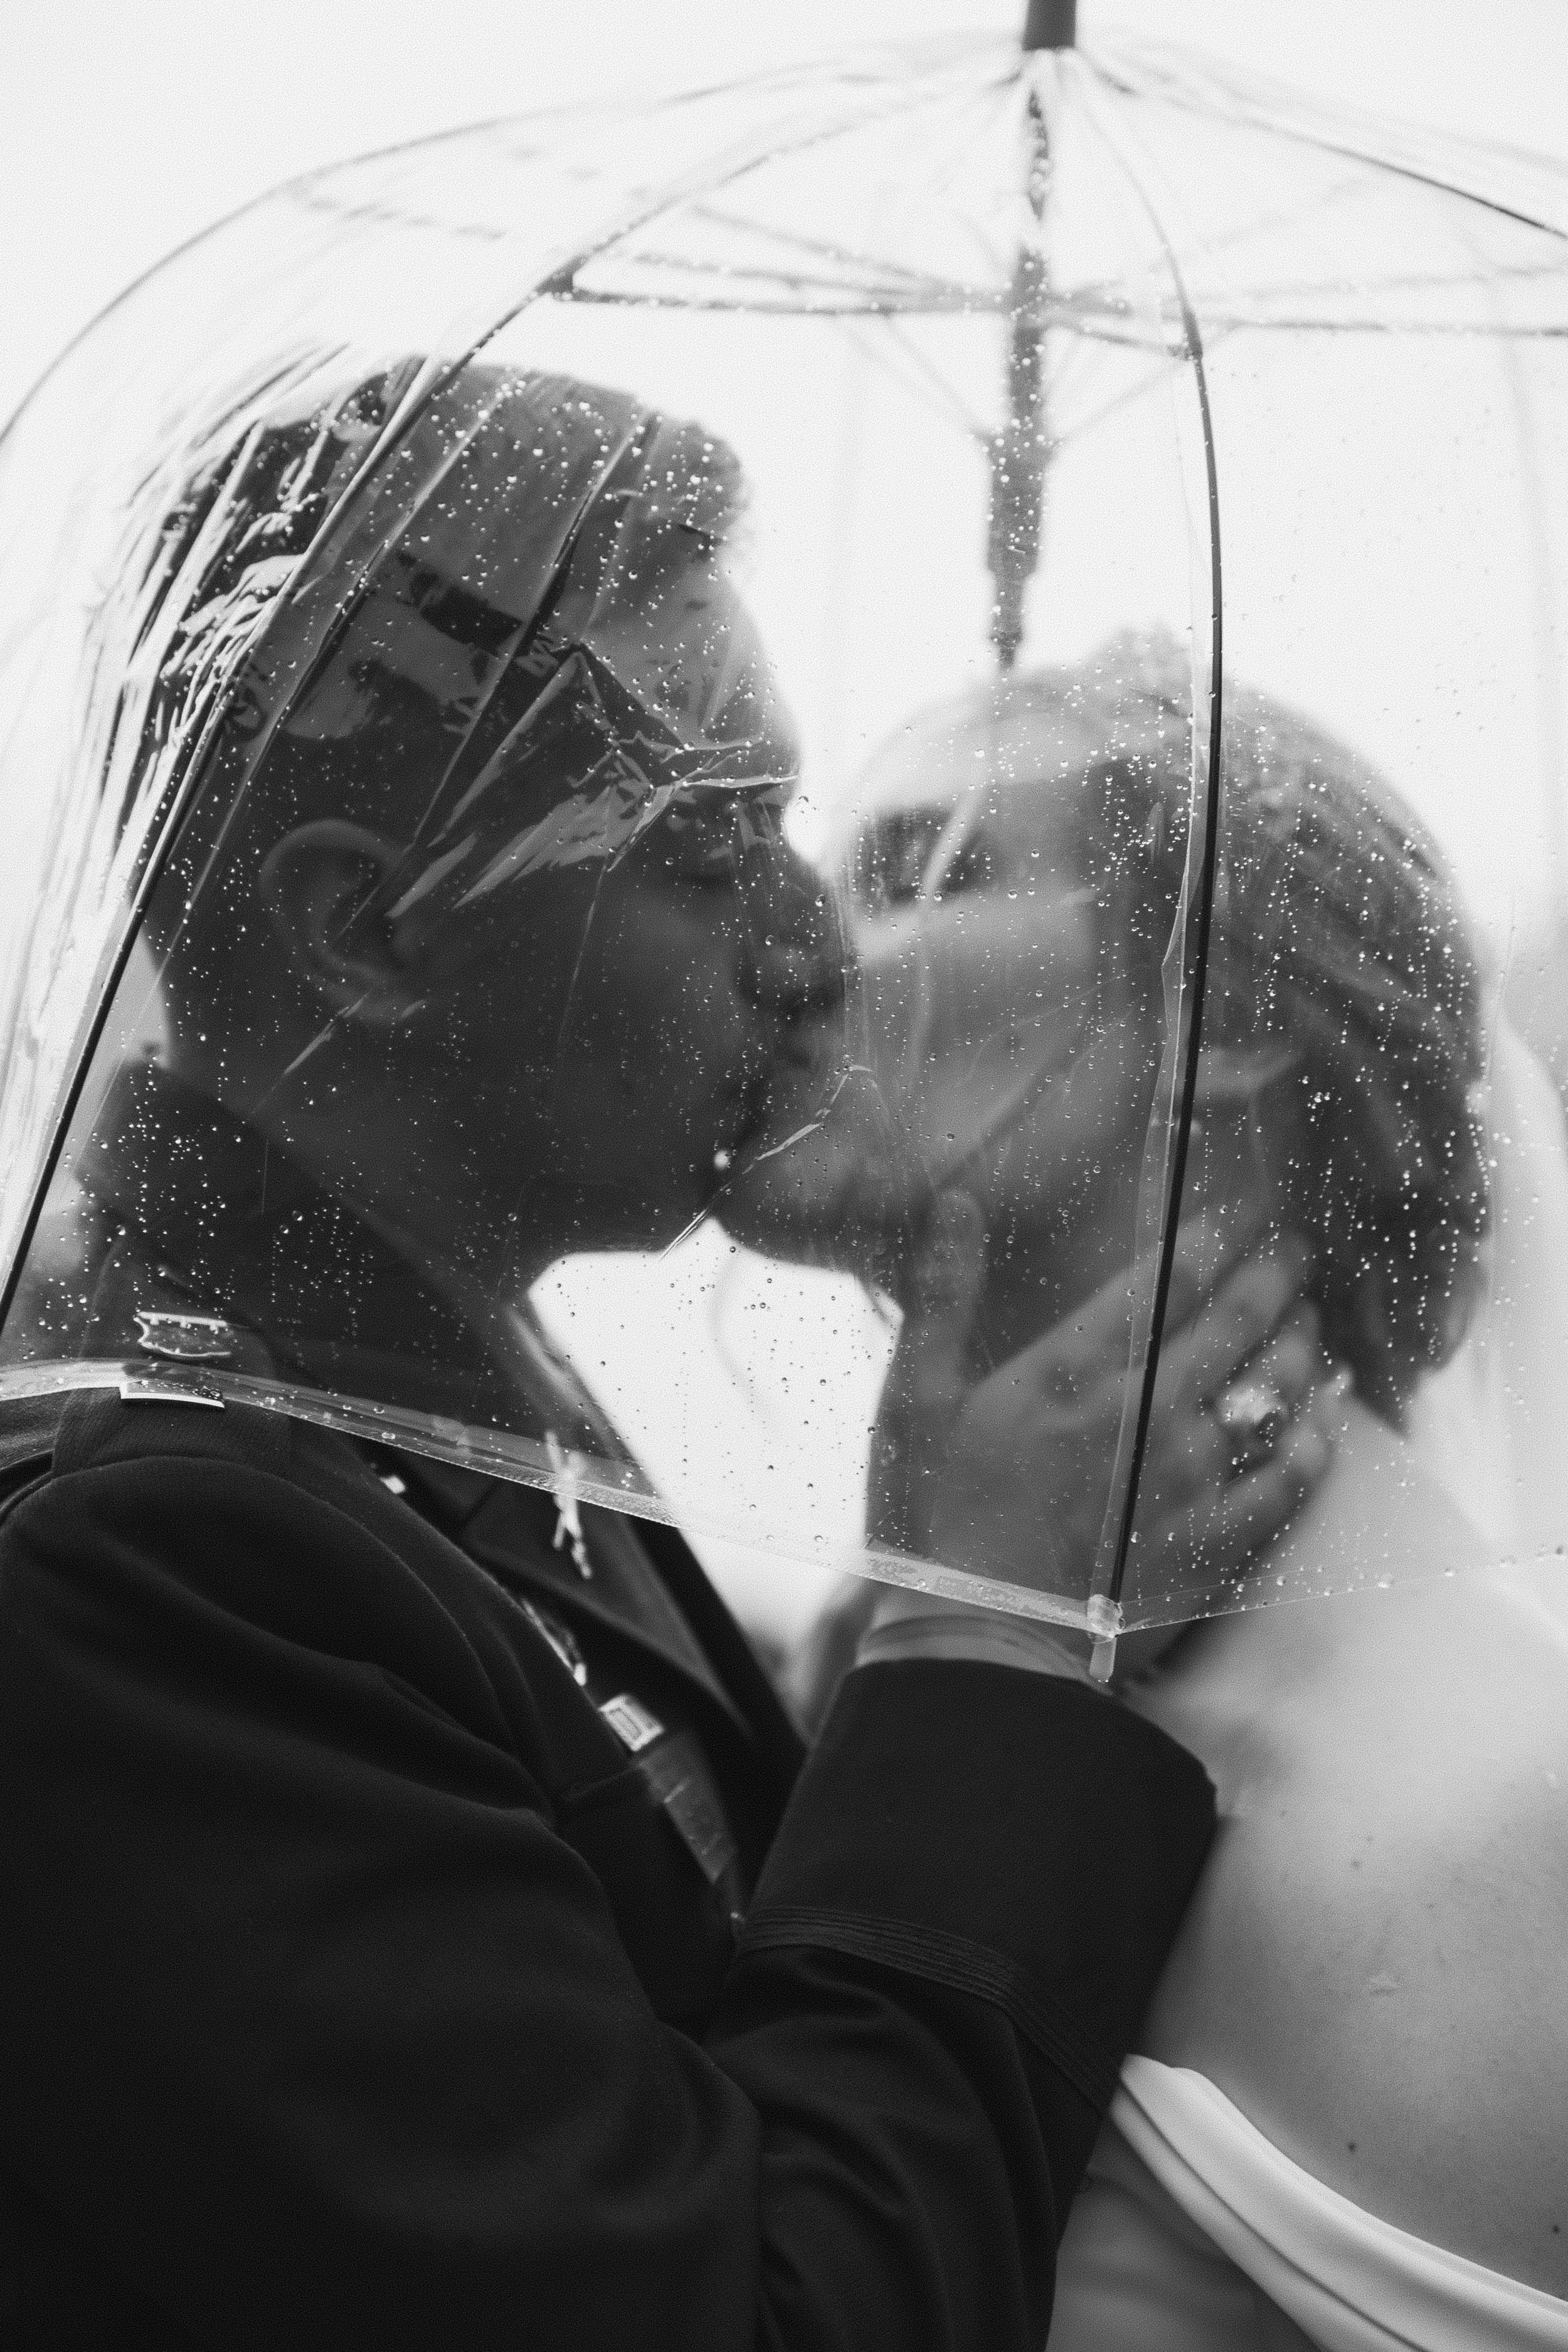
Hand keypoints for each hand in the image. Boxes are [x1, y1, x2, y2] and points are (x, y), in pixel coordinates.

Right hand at [868, 1193, 1335, 1621]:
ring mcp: (1191, 1480)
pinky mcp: (1215, 1544)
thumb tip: (954, 1204)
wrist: (977, 1645)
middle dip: (1275, 1276)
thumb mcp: (911, 1401)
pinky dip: (1313, 1445)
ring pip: (1272, 1392)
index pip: (1166, 1280)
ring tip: (1311, 1325)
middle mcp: (1146, 1412)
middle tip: (1298, 1250)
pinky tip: (1322, 1425)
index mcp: (1073, 1371)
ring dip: (1299, 1348)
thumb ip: (941, 1297)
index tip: (1242, 1212)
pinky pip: (1289, 1482)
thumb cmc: (934, 1524)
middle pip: (1236, 1323)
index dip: (1214, 1237)